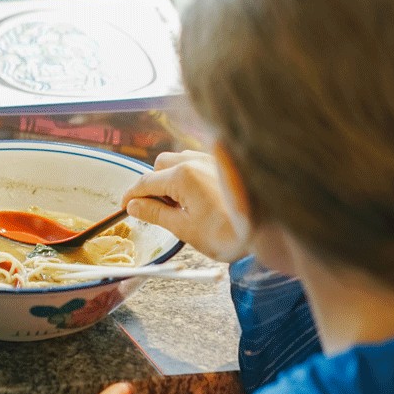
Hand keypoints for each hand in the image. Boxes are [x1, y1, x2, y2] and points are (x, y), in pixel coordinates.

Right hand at [122, 150, 247, 261]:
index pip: (145, 182)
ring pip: (178, 160)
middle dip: (152, 184)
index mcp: (181, 177)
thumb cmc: (227, 233)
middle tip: (156, 209)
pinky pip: (196, 162)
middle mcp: (195, 161)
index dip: (130, 195)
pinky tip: (197, 196)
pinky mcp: (224, 165)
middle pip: (160, 165)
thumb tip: (133, 206)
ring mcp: (211, 160)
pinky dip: (188, 175)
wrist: (269, 228)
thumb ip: (155, 214)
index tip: (124, 207)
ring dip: (170, 178)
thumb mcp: (184, 229)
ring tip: (178, 204)